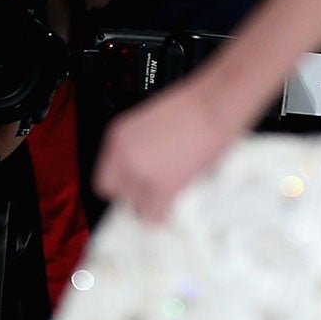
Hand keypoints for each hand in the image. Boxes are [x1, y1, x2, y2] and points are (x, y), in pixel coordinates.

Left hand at [94, 74, 239, 221]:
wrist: (214, 103)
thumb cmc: (195, 105)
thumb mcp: (155, 121)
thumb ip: (144, 144)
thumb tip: (150, 163)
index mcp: (120, 135)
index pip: (105, 173)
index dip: (121, 181)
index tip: (132, 184)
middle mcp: (124, 154)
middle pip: (114, 191)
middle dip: (132, 194)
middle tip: (150, 191)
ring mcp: (140, 172)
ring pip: (135, 206)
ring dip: (149, 204)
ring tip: (167, 195)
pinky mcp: (162, 186)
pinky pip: (153, 215)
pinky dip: (162, 215)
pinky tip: (174, 205)